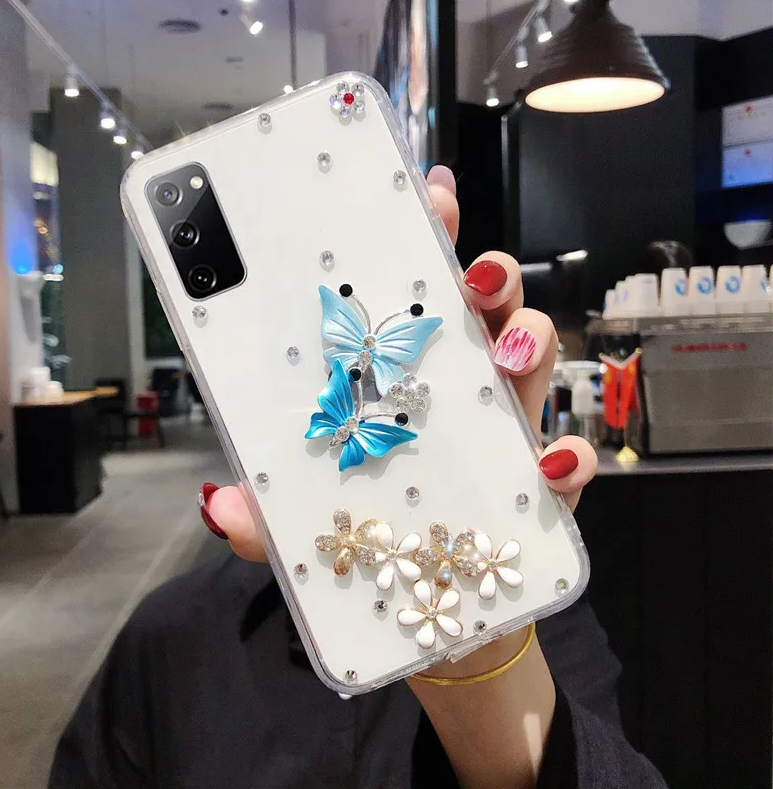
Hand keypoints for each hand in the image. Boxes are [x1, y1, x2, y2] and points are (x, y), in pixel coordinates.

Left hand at [202, 165, 596, 557]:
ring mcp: (504, 429)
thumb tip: (221, 503)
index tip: (430, 196)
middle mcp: (460, 385)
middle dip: (489, 272)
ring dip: (530, 340)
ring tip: (506, 354)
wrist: (422, 593)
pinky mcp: (540, 485)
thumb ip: (267, 509)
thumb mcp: (303, 515)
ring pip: (534, 355)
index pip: (417, 295)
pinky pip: (569, 458)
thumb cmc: (367, 526)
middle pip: (487, 307)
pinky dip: (568, 456)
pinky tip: (550, 462)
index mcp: (404, 372)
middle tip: (472, 273)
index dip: (430, 241)